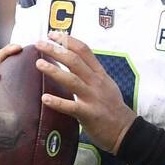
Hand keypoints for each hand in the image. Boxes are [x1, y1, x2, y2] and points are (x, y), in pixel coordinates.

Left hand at [36, 31, 136, 151]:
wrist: (126, 131)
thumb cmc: (112, 108)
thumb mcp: (105, 85)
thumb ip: (90, 73)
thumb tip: (72, 61)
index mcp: (99, 74)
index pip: (84, 50)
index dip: (68, 40)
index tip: (53, 34)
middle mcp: (96, 83)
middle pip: (75, 61)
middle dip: (56, 50)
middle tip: (40, 43)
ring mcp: (93, 98)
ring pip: (72, 80)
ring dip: (54, 71)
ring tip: (39, 63)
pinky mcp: (89, 114)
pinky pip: (71, 107)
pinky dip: (57, 102)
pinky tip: (44, 98)